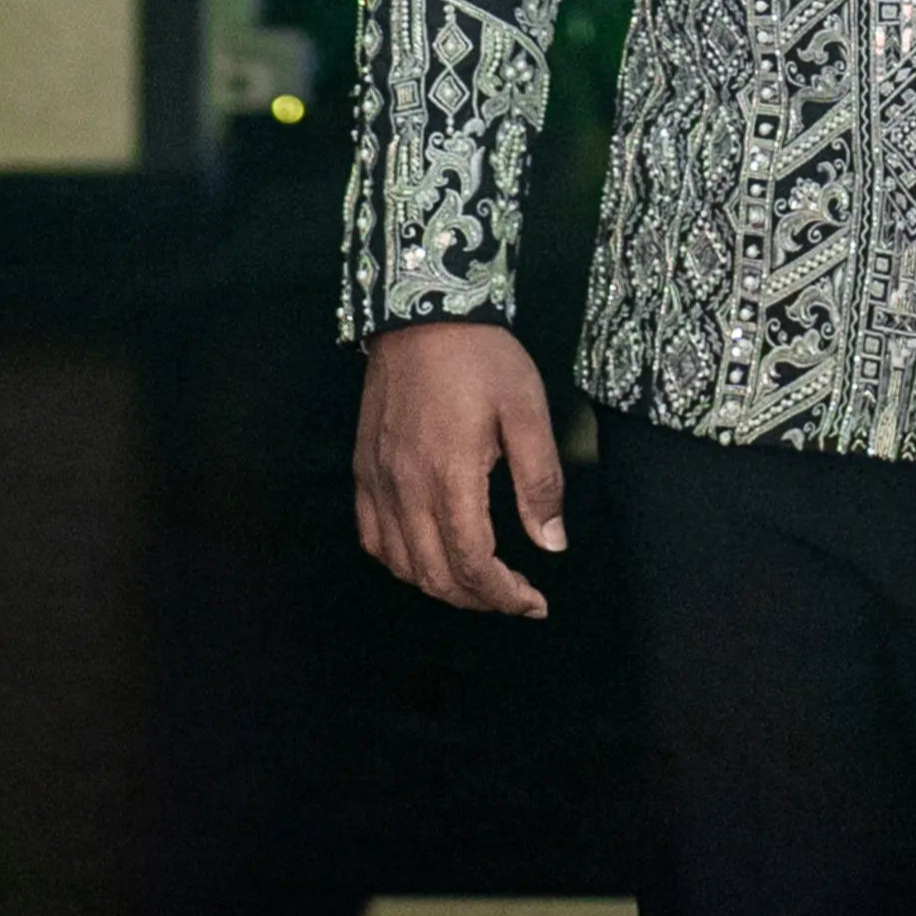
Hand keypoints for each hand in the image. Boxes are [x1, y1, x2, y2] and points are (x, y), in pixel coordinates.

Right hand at [353, 319, 568, 619]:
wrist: (422, 314)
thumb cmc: (481, 358)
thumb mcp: (528, 410)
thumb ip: (540, 482)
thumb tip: (552, 545)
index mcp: (450, 478)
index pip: (473, 565)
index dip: (505, 596)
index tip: (535, 602)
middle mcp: (406, 490)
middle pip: (436, 576)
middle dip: (480, 599)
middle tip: (515, 597)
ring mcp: (378, 482)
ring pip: (402, 565)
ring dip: (442, 587)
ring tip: (480, 583)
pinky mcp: (363, 471)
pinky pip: (373, 538)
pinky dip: (401, 563)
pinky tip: (427, 557)